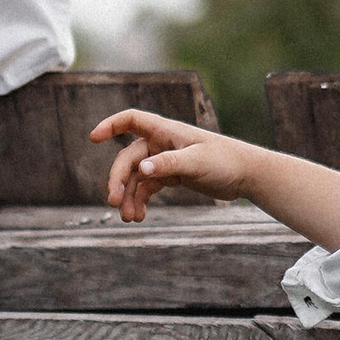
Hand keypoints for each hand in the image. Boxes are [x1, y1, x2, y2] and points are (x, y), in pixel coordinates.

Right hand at [91, 108, 253, 222]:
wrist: (246, 175)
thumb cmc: (225, 160)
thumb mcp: (196, 162)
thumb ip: (169, 164)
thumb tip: (141, 169)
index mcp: (166, 131)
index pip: (131, 120)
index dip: (110, 125)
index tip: (93, 138)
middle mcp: (161, 143)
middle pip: (128, 158)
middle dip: (119, 180)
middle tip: (114, 203)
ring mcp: (165, 160)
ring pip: (136, 177)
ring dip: (130, 197)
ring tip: (130, 218)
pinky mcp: (171, 176)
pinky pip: (148, 187)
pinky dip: (141, 201)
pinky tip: (140, 216)